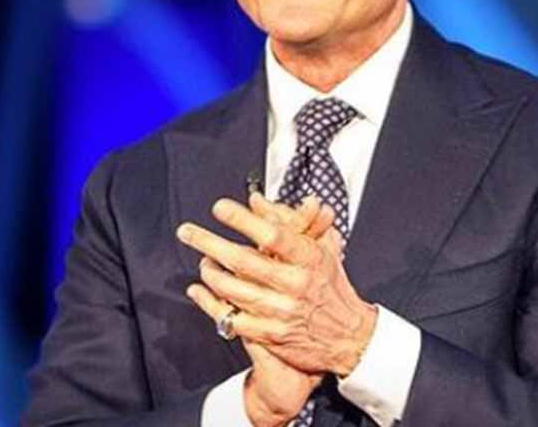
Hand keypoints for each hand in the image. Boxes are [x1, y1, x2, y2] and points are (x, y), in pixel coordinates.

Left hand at [178, 196, 378, 376]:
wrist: (349, 337)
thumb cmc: (331, 287)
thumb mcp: (322, 248)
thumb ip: (291, 220)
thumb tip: (258, 201)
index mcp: (308, 258)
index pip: (272, 234)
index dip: (242, 219)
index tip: (220, 208)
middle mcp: (294, 284)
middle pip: (242, 260)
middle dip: (209, 242)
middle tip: (188, 231)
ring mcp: (280, 311)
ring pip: (232, 289)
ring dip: (210, 272)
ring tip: (203, 261)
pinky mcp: (269, 334)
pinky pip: (231, 318)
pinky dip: (210, 303)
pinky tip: (200, 291)